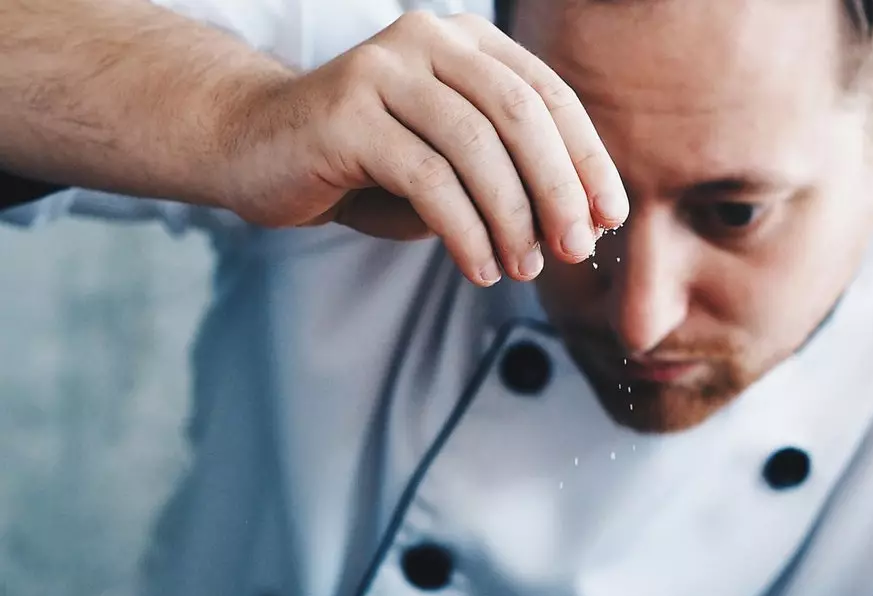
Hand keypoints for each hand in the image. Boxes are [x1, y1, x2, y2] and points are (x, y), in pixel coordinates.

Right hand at [217, 11, 627, 285]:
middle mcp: (427, 40)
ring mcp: (383, 70)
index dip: (587, 159)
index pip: (549, 96)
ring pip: (477, 147)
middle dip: (559, 189)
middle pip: (521, 115)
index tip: (611, 218)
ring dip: (512, 219)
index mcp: (465, 42)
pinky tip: (481, 266)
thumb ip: (508, 175)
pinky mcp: (346, 113)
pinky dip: (465, 231)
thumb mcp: (450, 161)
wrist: (253, 144)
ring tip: (523, 269)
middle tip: (577, 250)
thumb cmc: (367, 162)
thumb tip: (581, 223)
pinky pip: (429, 179)